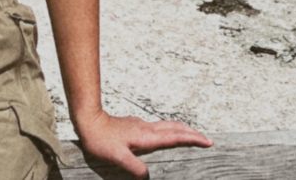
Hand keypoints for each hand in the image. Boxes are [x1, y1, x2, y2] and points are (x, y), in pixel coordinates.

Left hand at [75, 109, 212, 177]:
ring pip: (168, 126)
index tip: (207, 141)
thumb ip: (134, 167)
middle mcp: (147, 129)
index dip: (192, 139)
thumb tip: (148, 177)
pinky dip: (171, 130)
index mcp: (146, 136)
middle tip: (207, 139)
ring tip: (192, 136)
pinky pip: (160, 128)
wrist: (89, 121)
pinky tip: (167, 136)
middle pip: (175, 128)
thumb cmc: (101, 140)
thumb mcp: (117, 157)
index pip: (175, 136)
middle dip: (193, 133)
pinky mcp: (136, 127)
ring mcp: (142, 126)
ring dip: (183, 130)